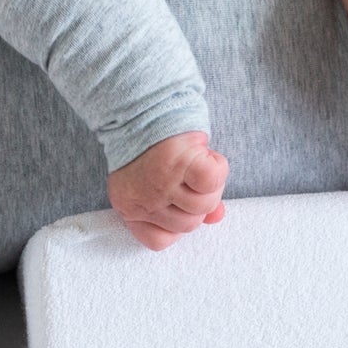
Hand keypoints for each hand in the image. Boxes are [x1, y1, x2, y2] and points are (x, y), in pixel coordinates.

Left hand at [106, 130, 228, 250]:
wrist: (140, 107)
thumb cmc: (149, 145)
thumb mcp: (156, 182)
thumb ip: (182, 206)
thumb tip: (215, 217)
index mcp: (130, 208)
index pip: (159, 240)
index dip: (175, 224)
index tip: (177, 202)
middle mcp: (143, 200)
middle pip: (189, 225)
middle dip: (198, 203)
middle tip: (191, 179)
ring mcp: (161, 184)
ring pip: (203, 206)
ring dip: (210, 186)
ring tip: (198, 164)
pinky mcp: (180, 162)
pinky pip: (211, 181)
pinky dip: (217, 169)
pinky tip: (208, 156)